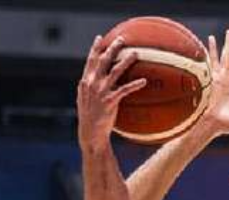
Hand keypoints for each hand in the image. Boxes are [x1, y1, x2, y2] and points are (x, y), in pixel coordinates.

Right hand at [77, 34, 147, 149]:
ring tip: (136, 53)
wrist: (90, 133)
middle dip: (112, 48)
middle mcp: (92, 84)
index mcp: (85, 82)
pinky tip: (144, 81)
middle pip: (103, 61)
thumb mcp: (84, 99)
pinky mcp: (110, 101)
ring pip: (115, 71)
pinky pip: (125, 90)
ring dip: (126, 60)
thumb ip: (89, 87)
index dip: (95, 49)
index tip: (100, 38)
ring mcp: (101, 92)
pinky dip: (135, 85)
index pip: (90, 61)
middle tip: (121, 39)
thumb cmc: (89, 117)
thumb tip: (95, 78)